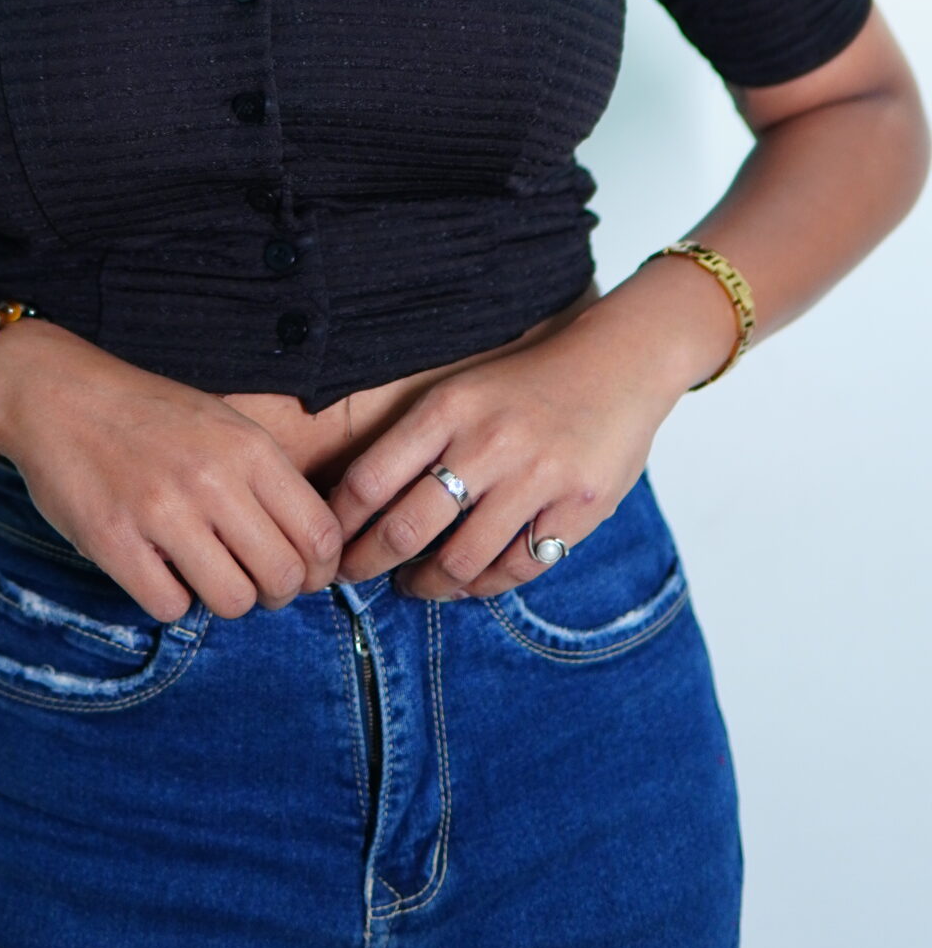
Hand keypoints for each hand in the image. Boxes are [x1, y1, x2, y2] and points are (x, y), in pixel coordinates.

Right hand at [0, 320, 344, 623]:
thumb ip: (265, 479)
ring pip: (233, 601)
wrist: (56, 392)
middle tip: (251, 580)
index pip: (320, 534)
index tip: (299, 572)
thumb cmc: (147, 413)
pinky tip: (157, 569)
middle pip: (284, 577)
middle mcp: (212, 479)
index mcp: (248, 447)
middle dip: (275, 593)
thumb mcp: (222, 422)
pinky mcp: (114, 540)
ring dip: (223, 599)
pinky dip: (170, 599)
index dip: (319, 569)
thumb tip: (309, 552)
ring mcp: (162, 511)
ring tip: (203, 574)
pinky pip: (171, 607)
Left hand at [326, 306, 681, 600]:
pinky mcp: (579, 507)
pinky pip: (518, 567)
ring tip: (415, 585)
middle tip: (354, 576)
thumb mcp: (464, 391)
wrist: (619, 363)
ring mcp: (536, 477)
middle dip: (369, 564)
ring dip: (428, 584)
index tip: (329, 542)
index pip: (370, 478)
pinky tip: (470, 582)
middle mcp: (487, 442)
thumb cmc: (529, 383)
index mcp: (449, 408)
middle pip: (406, 529)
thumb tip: (356, 498)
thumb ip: (418, 438)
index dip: (340, 523)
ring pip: (461, 560)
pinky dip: (485, 585)